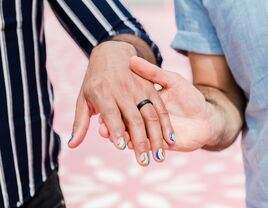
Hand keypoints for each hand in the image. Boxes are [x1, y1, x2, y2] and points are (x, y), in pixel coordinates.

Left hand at [69, 41, 173, 165]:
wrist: (112, 53)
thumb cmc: (95, 80)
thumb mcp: (83, 98)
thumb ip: (80, 122)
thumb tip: (72, 145)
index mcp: (103, 93)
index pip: (111, 113)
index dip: (116, 130)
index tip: (121, 147)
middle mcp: (123, 91)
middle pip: (133, 118)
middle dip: (140, 141)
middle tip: (144, 162)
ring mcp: (140, 89)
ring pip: (150, 115)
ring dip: (156, 136)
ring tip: (159, 155)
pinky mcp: (151, 88)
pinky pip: (161, 107)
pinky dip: (167, 124)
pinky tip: (171, 138)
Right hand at [99, 56, 220, 151]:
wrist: (207, 117)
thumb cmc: (190, 97)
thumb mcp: (172, 81)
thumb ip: (154, 73)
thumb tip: (133, 59)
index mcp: (145, 102)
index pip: (125, 104)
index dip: (113, 105)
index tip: (100, 104)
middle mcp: (145, 117)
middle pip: (124, 121)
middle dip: (112, 124)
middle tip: (100, 126)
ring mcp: (151, 131)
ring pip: (131, 134)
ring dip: (119, 135)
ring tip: (107, 136)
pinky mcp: (158, 142)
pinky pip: (144, 143)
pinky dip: (134, 144)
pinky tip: (126, 144)